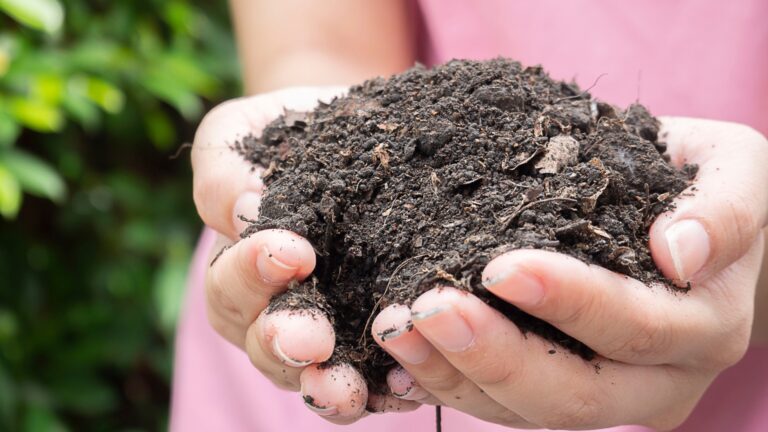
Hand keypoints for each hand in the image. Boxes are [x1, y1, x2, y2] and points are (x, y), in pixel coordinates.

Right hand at [192, 87, 418, 423]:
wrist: (358, 130)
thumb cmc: (289, 134)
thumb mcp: (241, 135)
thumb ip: (223, 172)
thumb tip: (245, 211)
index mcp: (238, 272)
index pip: (230, 289)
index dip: (252, 276)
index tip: (291, 250)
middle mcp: (278, 313)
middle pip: (266, 348)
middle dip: (286, 344)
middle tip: (311, 339)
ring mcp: (332, 335)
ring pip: (318, 379)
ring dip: (330, 388)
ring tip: (348, 387)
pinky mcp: (382, 342)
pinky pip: (380, 380)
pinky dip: (388, 389)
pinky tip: (408, 383)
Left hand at [372, 118, 767, 429]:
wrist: (687, 224)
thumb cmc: (704, 184)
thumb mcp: (733, 171)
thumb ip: (724, 208)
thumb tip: (678, 252)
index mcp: (703, 328)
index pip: (632, 327)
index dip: (566, 302)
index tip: (498, 267)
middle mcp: (659, 381)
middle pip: (573, 395)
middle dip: (492, 354)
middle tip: (423, 308)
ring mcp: (608, 399)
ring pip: (527, 413)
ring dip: (453, 374)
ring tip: (393, 328)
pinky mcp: (562, 393)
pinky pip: (501, 406)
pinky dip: (447, 385)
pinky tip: (400, 358)